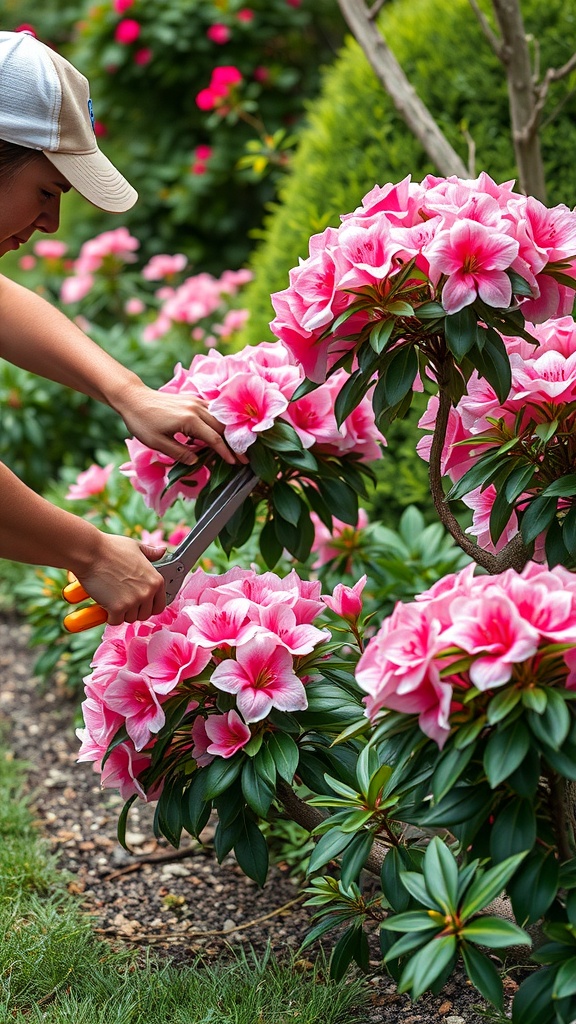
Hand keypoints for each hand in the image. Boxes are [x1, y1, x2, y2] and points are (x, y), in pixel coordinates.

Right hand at [73, 534, 166, 625]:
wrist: (90, 553)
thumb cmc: (111, 548)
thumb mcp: (136, 547)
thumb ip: (151, 553)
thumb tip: (162, 550)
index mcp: (156, 580)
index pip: (159, 606)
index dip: (148, 605)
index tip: (139, 602)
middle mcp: (148, 592)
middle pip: (144, 615)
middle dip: (133, 610)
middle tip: (122, 598)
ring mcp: (133, 601)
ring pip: (130, 619)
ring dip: (121, 612)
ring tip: (113, 597)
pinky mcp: (117, 608)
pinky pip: (116, 621)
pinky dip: (109, 616)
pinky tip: (105, 604)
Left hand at [119, 383, 248, 465]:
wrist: (133, 398)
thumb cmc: (142, 422)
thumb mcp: (157, 443)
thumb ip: (179, 453)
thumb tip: (197, 461)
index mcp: (189, 420)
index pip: (214, 439)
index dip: (226, 452)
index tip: (236, 463)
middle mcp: (196, 408)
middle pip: (222, 427)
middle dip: (234, 444)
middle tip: (244, 458)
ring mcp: (195, 401)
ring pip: (220, 418)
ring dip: (230, 432)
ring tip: (238, 446)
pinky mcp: (192, 399)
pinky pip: (213, 410)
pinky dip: (221, 421)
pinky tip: (223, 430)